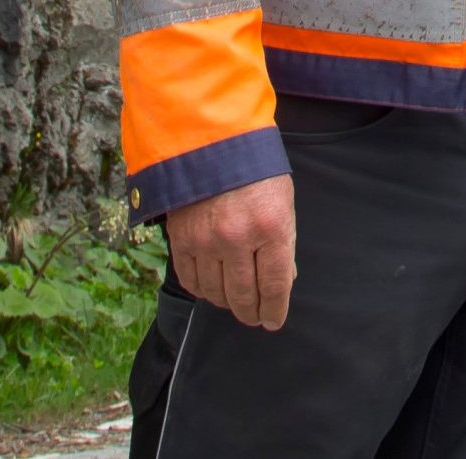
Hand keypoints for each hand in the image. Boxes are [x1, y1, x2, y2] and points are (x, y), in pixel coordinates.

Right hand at [166, 174, 296, 329]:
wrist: (213, 144)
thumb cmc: (257, 173)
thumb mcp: (283, 202)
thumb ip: (284, 243)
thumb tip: (283, 281)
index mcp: (271, 227)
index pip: (275, 285)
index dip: (275, 309)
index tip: (274, 321)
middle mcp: (237, 238)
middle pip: (244, 296)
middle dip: (252, 313)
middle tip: (256, 318)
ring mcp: (206, 240)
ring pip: (216, 293)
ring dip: (228, 304)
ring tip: (236, 303)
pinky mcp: (182, 240)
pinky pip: (192, 280)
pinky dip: (203, 291)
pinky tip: (212, 289)